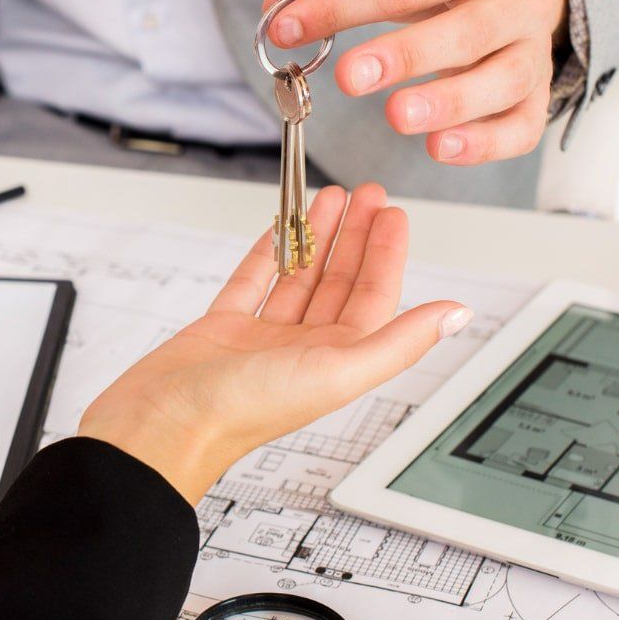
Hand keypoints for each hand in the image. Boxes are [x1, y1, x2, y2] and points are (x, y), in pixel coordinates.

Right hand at [78, 185, 470, 503]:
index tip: (394, 214)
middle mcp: (303, 351)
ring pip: (299, 277)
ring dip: (317, 237)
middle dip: (356, 237)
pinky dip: (267, 252)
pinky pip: (252, 281)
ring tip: (330, 197)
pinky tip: (280, 229)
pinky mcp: (221, 329)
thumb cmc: (242, 412)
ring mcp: (261, 339)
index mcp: (336, 363)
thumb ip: (399, 342)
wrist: (161, 425)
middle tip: (369, 194)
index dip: (387, 255)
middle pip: (340, 283)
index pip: (375, 299)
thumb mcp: (336, 372)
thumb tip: (456, 315)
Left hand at [263, 0, 566, 165]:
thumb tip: (277, 11)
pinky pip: (523, 126)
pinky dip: (485, 143)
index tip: (288, 28)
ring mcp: (535, 49)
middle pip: (467, 31)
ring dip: (448, 104)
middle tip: (350, 77)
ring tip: (397, 117)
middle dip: (404, 56)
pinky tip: (440, 148)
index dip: (346, 6)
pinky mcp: (538, 92)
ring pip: (503, 81)